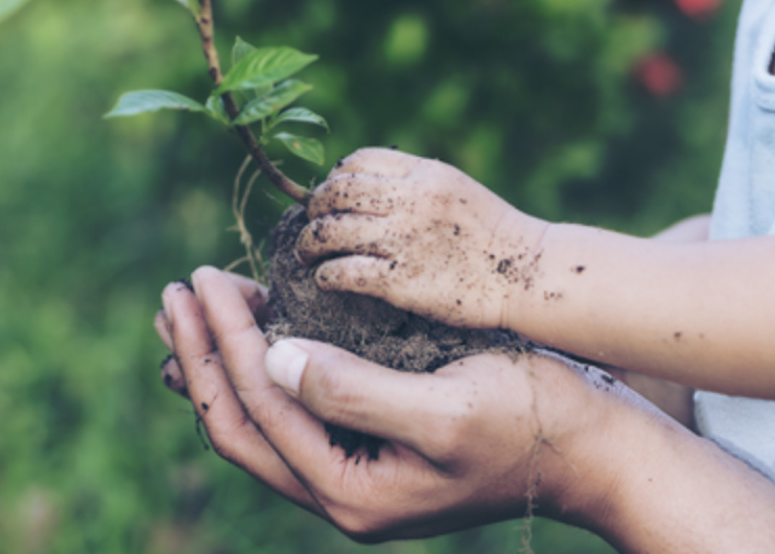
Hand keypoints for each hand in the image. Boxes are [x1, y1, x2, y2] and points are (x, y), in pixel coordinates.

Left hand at [153, 267, 630, 539]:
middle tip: (175, 290)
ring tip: (189, 307)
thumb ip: (353, 388)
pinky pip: (286, 418)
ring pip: (255, 423)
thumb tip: (272, 357)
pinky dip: (254, 373)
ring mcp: (350, 480)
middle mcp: (339, 497)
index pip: (257, 408)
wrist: (599, 455)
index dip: (222, 340)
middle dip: (199, 356)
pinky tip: (246, 334)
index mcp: (350, 492)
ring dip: (218, 363)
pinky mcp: (365, 456)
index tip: (203, 277)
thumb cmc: (535, 420)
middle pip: (236, 425)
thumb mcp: (448, 404)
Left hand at [297, 147, 550, 328]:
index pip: (357, 161)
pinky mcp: (401, 281)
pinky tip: (326, 280)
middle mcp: (411, 201)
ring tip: (308, 253)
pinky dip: (325, 276)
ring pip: (329, 232)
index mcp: (424, 173)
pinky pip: (343, 272)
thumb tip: (360, 186)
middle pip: (335, 194)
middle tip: (313, 225)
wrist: (531, 275)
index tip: (331, 197)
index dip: (334, 178)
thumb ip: (412, 183)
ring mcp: (404, 241)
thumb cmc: (492, 234)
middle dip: (315, 209)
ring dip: (309, 243)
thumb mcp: (454, 188)